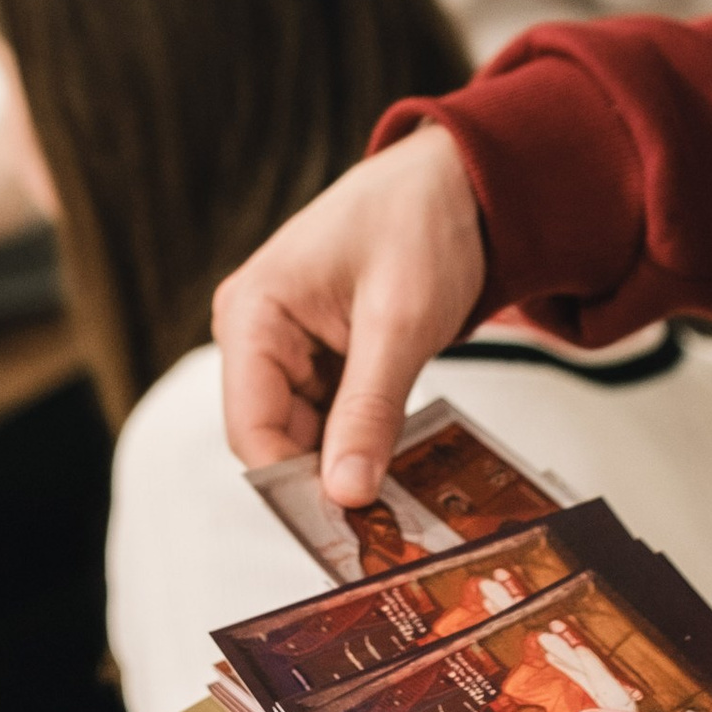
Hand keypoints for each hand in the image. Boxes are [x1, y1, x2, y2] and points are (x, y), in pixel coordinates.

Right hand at [212, 124, 484, 500]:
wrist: (458, 180)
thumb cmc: (420, 221)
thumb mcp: (400, 322)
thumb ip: (369, 411)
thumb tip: (345, 494)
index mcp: (253, 314)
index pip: (252, 429)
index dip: (295, 484)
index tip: (350, 531)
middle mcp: (257, 332)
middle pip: (277, 438)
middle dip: (328, 478)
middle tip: (391, 522)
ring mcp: (288, 346)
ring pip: (309, 435)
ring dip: (352, 461)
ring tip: (407, 491)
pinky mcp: (323, 356)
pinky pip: (334, 417)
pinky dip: (367, 439)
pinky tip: (405, 460)